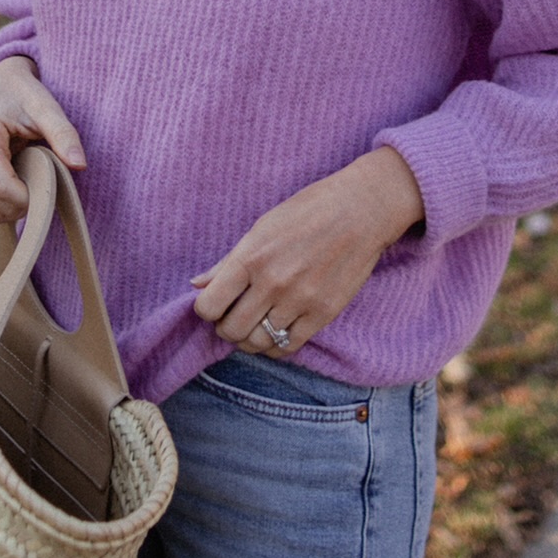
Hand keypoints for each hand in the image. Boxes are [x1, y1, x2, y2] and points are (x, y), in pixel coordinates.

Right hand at [0, 56, 86, 223]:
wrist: (2, 86)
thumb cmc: (24, 94)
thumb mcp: (46, 107)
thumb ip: (63, 134)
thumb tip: (80, 164)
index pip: (2, 187)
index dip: (30, 197)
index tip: (50, 185)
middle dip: (27, 200)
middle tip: (42, 174)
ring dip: (16, 205)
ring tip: (28, 174)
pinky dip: (4, 207)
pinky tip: (15, 182)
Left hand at [190, 147, 424, 358]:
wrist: (361, 211)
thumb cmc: (308, 211)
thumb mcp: (262, 227)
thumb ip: (228, 261)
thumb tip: (197, 284)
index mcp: (251, 256)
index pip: (208, 306)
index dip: (206, 310)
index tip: (216, 304)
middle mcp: (272, 282)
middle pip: (231, 330)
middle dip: (226, 328)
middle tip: (234, 318)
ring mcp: (299, 301)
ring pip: (258, 342)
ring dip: (250, 339)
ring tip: (255, 325)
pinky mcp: (323, 314)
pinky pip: (288, 346)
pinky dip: (277, 344)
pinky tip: (277, 330)